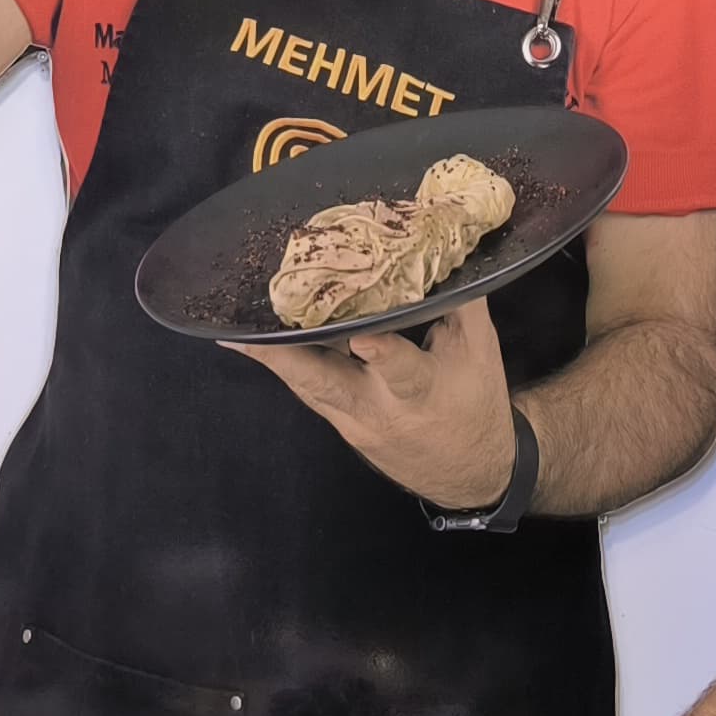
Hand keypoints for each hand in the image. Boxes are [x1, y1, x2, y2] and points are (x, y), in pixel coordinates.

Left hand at [232, 298, 517, 507]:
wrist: (469, 473)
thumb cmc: (476, 403)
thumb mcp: (481, 350)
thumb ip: (461, 299)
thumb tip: (444, 243)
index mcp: (422, 392)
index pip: (401, 372)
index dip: (382, 354)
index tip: (362, 336)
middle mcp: (377, 410)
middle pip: (324, 386)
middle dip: (282, 361)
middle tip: (242, 337)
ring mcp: (352, 421)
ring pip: (306, 387)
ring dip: (271, 360)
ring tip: (235, 331)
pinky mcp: (339, 423)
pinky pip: (310, 388)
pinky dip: (288, 364)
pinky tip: (259, 341)